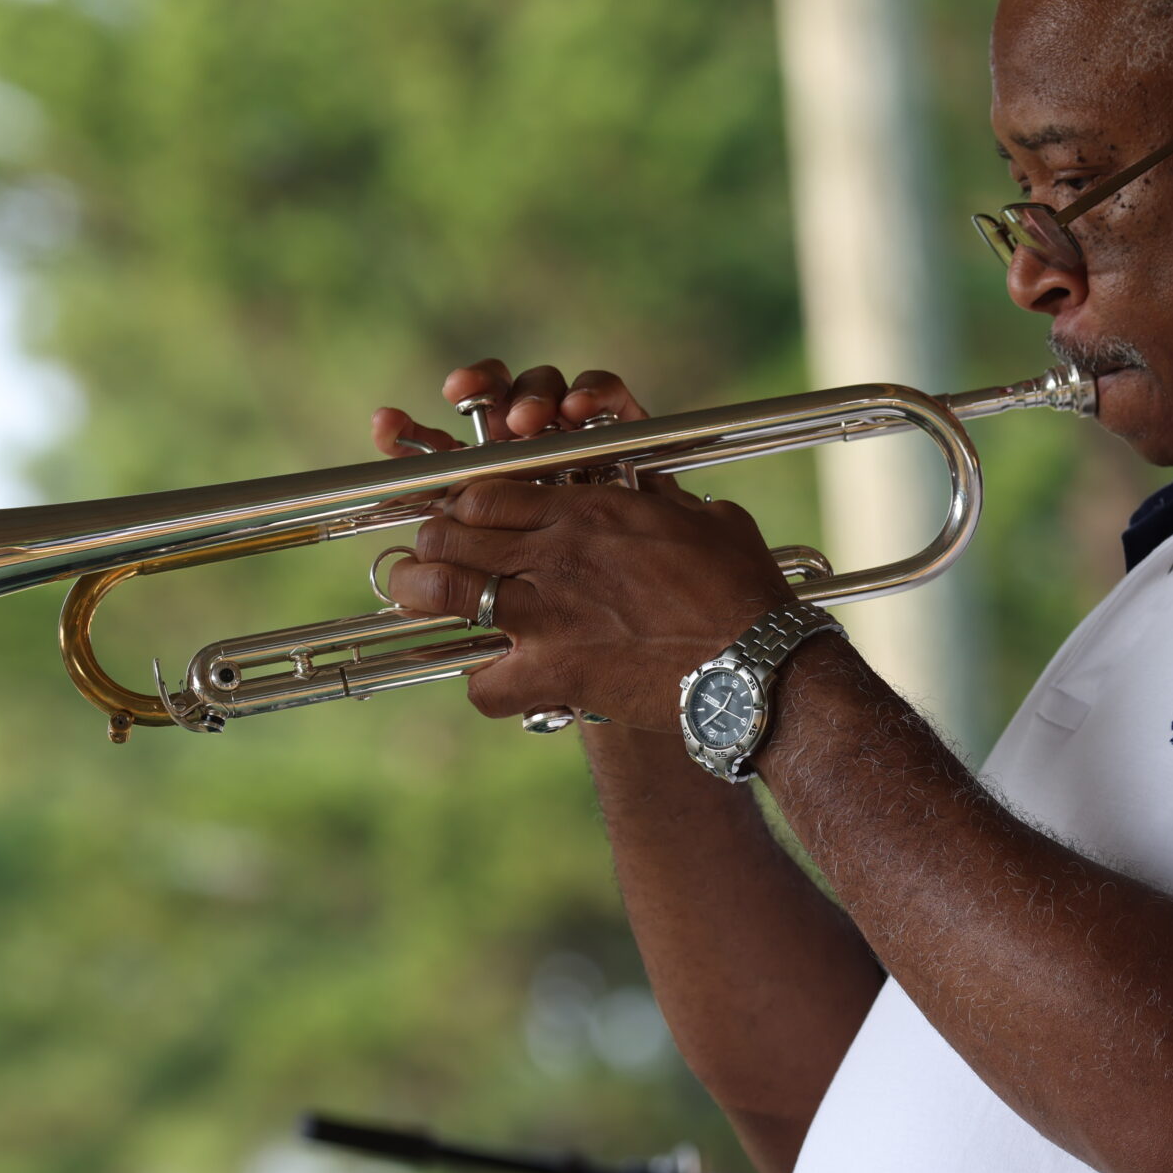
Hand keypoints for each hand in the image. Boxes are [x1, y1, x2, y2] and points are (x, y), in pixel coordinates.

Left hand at [370, 363, 797, 729]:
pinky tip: (497, 681)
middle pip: (450, 532)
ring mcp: (546, 615)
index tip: (460, 516)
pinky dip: (484, 684)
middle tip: (426, 556)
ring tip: (414, 600)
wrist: (759, 665)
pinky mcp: (552, 675)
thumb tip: (654, 493)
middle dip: (428, 542)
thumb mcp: (704, 521)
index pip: (487, 488)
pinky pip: (482, 683)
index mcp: (589, 510)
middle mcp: (555, 554)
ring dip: (418, 596)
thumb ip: (662, 503)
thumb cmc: (744, 590)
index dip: (461, 502)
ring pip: (441, 593)